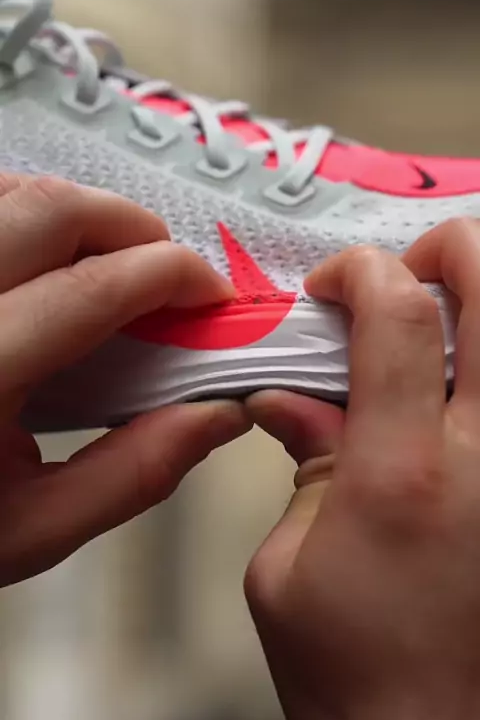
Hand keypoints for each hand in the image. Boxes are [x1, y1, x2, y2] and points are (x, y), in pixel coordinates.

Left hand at [0, 173, 250, 586]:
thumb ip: (134, 472)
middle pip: (53, 209)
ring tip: (110, 267)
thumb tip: (220, 414)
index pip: (91, 289)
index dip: (171, 275)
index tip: (212, 298)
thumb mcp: (32, 529)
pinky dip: (31, 213)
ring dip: (80, 214)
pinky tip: (49, 261)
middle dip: (134, 228)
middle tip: (167, 277)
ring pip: (13, 190)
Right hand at [245, 218, 479, 719]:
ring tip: (444, 323)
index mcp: (402, 473)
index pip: (398, 316)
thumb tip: (287, 398)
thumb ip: (300, 463)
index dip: (360, 272)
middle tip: (411, 275)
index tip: (332, 286)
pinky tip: (461, 385)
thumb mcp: (286, 567)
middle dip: (449, 251)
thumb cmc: (360, 680)